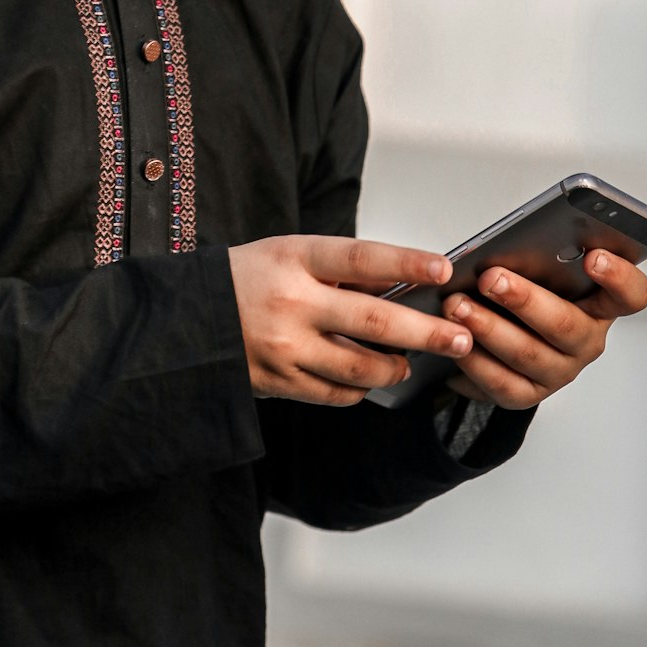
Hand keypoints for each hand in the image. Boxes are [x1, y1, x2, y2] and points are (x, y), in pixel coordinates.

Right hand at [228, 235, 473, 404]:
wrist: (184, 319)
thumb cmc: (246, 278)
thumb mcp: (287, 255)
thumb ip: (340, 270)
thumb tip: (404, 285)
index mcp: (292, 258)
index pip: (359, 257)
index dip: (404, 262)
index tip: (443, 267)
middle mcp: (289, 302)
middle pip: (372, 319)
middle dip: (425, 331)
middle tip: (461, 338)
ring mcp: (283, 347)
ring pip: (360, 365)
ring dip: (395, 366)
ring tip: (411, 363)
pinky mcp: (277, 382)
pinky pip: (335, 392)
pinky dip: (359, 386)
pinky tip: (368, 377)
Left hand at [442, 249, 646, 409]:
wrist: (501, 334)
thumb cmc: (525, 288)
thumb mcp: (535, 267)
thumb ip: (534, 257)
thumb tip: (506, 244)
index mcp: (600, 304)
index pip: (631, 294)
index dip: (619, 276)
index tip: (593, 256)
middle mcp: (586, 339)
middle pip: (566, 324)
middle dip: (524, 299)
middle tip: (490, 277)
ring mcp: (560, 370)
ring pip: (529, 354)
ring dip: (489, 327)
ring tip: (457, 305)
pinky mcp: (528, 393)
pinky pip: (503, 382)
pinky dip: (476, 361)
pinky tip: (456, 341)